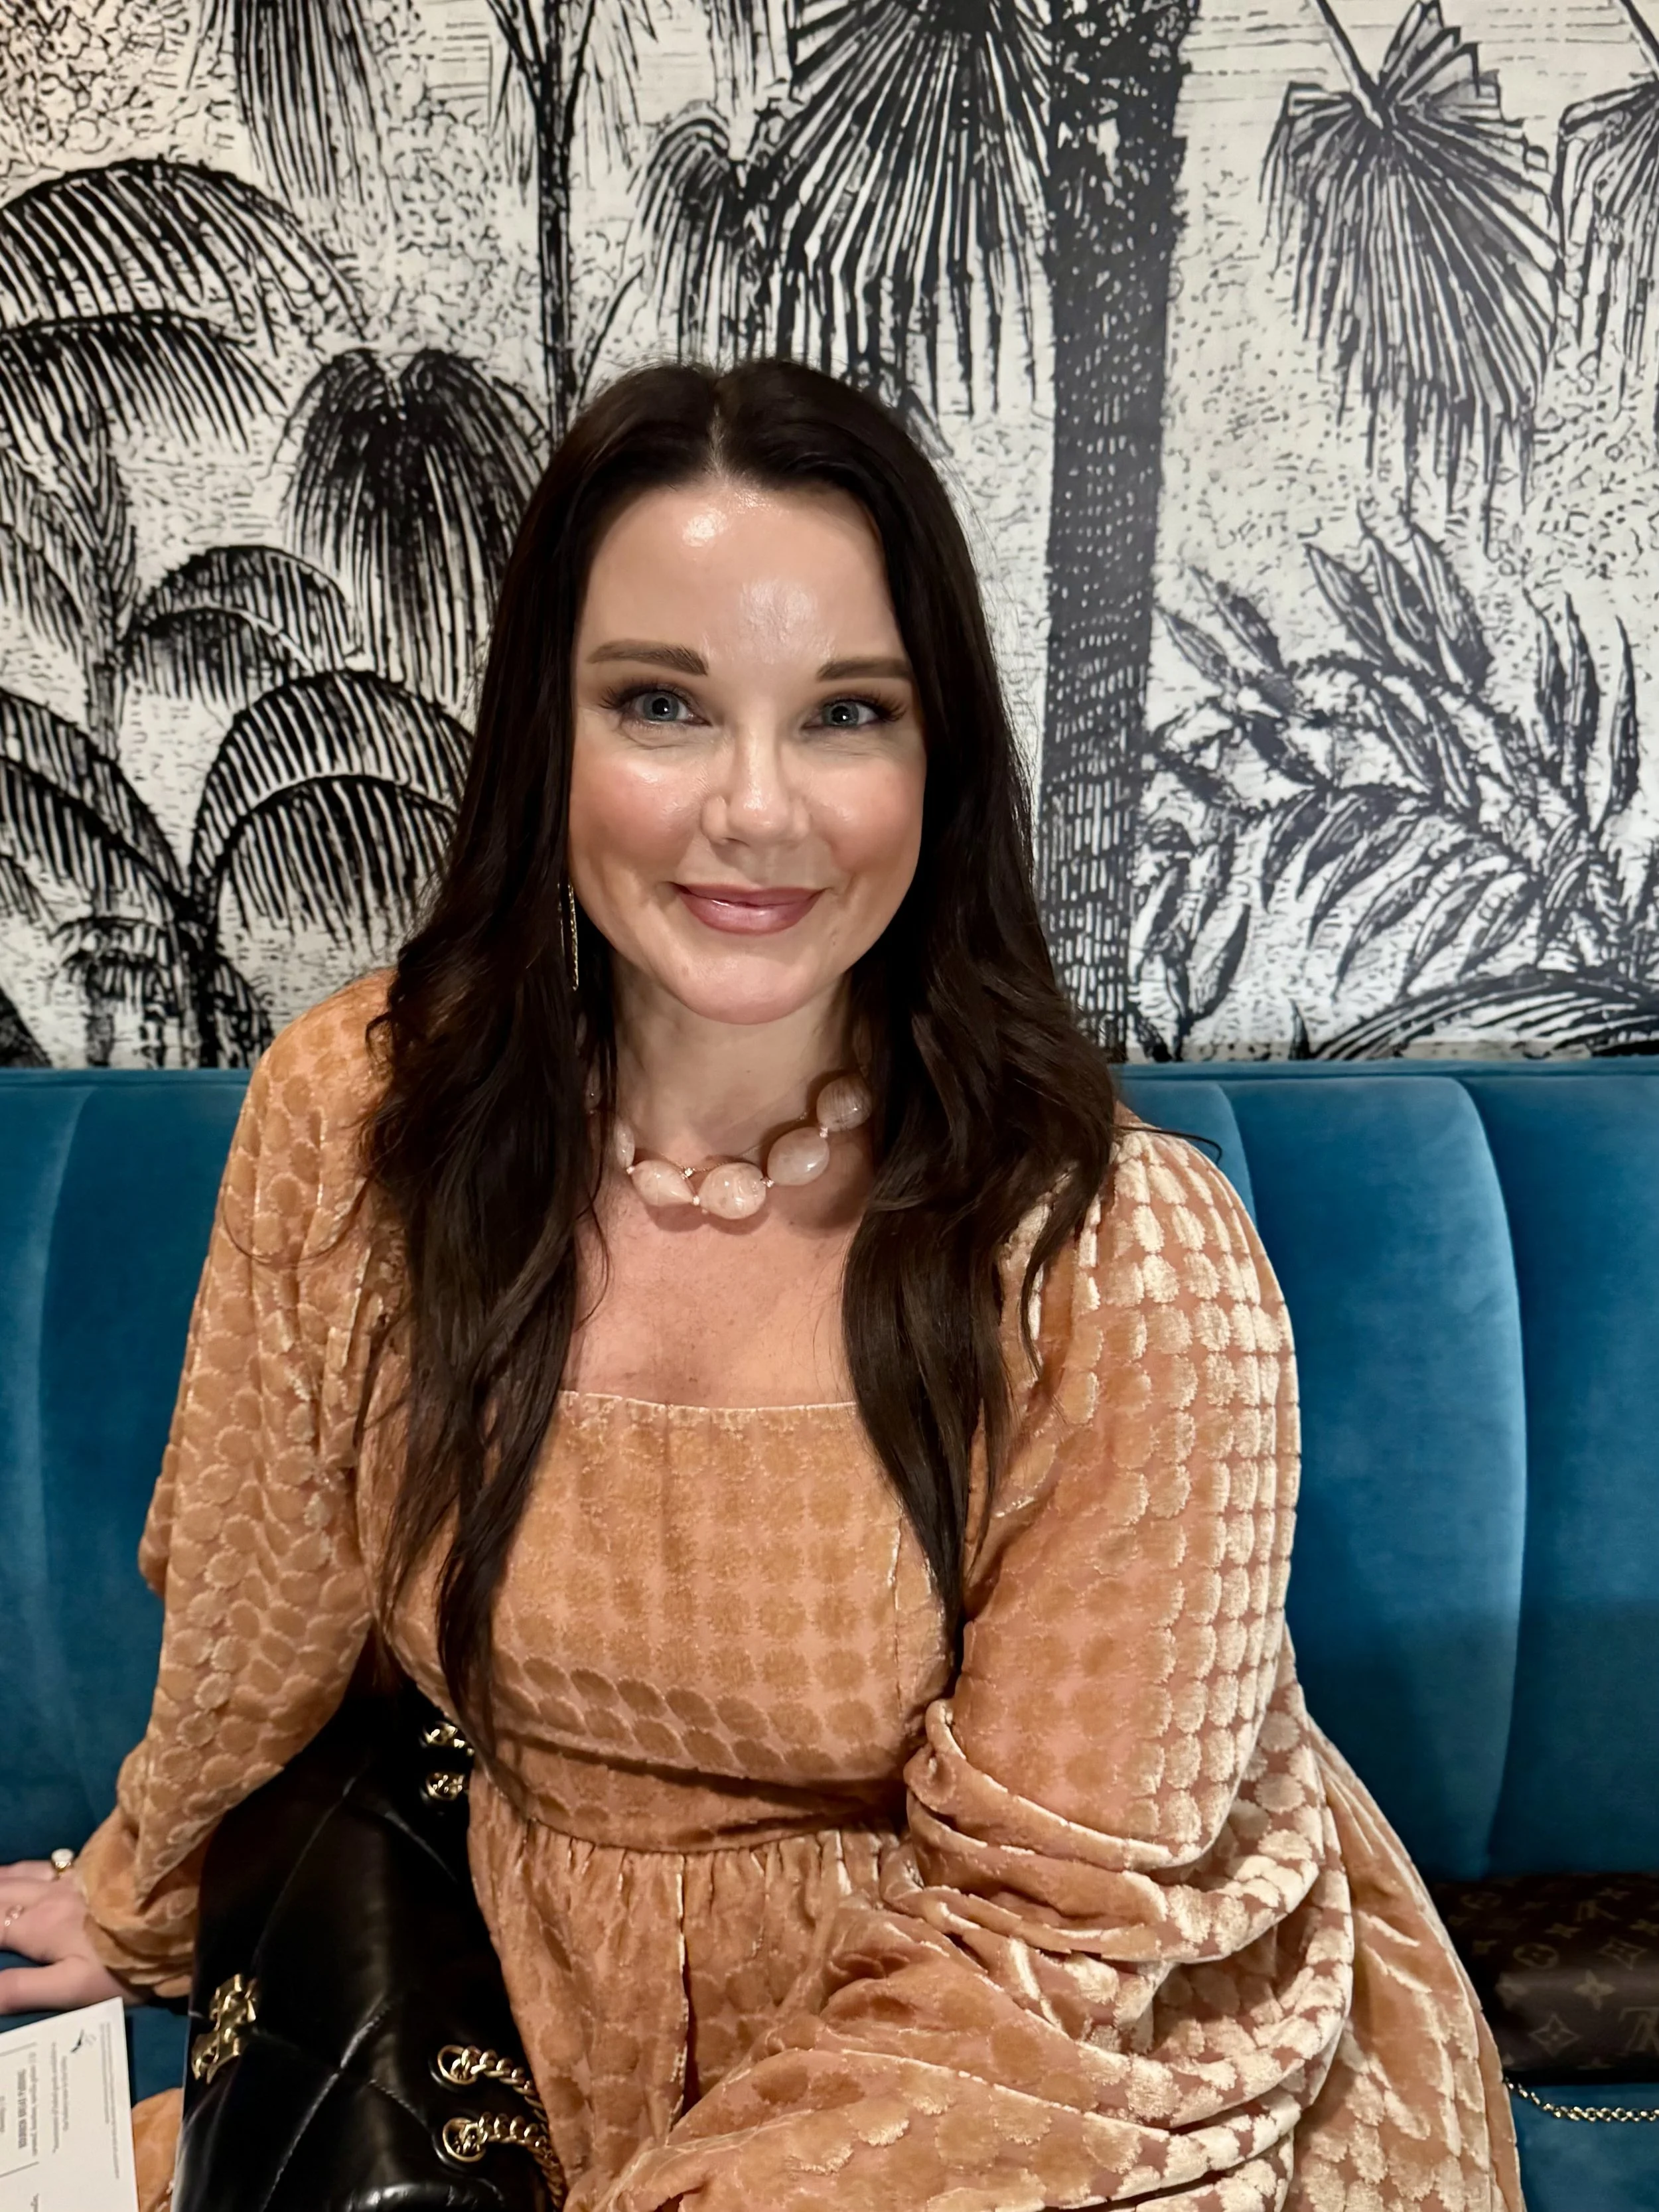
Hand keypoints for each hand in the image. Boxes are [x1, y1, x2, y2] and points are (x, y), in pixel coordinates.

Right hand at [0, 1859, 127, 2012]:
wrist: (185, 1918)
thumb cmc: (129, 1961)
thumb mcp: (73, 1987)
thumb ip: (21, 1989)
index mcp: (39, 1926)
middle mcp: (50, 1895)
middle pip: (0, 1891)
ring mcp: (75, 1877)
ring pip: (21, 1872)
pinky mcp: (99, 1866)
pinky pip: (48, 1862)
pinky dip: (24, 1867)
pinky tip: (27, 1870)